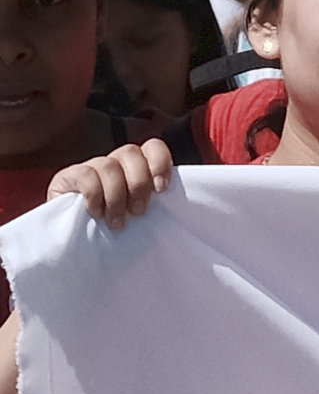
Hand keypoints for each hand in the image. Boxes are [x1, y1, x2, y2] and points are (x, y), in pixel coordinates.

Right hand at [58, 137, 172, 225]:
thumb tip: (176, 203)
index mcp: (136, 168)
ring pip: (108, 165)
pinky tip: (95, 213)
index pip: (153, 147)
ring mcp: (89, 168)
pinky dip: (95, 195)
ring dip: (116, 196)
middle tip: (138, 212)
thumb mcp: (141, 218)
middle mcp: (114, 163)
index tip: (161, 189)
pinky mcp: (66, 178)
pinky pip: (85, 174)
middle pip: (131, 152)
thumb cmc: (115, 233)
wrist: (75, 246)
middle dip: (138, 184)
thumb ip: (156, 203)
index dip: (160, 163)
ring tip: (117, 222)